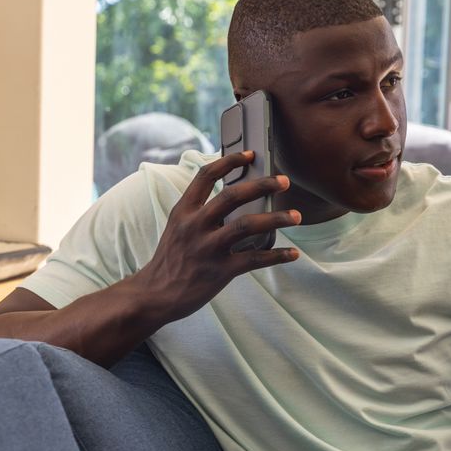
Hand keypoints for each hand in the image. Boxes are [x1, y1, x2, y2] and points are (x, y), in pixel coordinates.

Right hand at [133, 150, 300, 321]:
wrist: (153, 295)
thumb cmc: (170, 260)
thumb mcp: (177, 228)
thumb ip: (200, 213)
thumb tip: (234, 199)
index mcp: (184, 211)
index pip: (206, 176)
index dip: (229, 162)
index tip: (249, 155)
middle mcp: (195, 226)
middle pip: (233, 196)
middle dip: (263, 185)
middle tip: (284, 181)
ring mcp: (208, 248)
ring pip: (248, 225)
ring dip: (276, 219)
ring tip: (297, 216)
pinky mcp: (220, 271)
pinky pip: (255, 259)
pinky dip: (277, 256)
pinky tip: (292, 253)